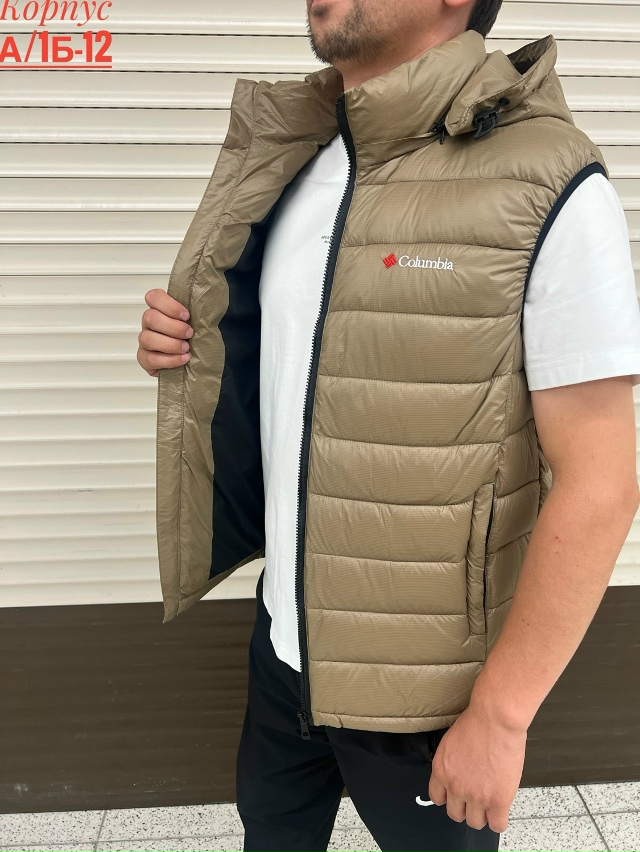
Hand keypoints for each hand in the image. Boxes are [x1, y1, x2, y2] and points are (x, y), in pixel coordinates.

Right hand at [137, 288, 192, 376]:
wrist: (192, 362)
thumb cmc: (194, 339)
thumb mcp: (199, 322)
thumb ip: (199, 312)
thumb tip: (211, 304)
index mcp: (160, 310)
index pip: (153, 297)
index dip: (169, 305)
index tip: (186, 315)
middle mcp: (149, 324)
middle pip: (150, 317)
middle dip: (173, 327)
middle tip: (189, 333)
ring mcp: (145, 342)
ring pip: (147, 338)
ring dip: (170, 344)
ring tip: (186, 348)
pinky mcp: (145, 359)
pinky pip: (150, 359)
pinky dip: (169, 360)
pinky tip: (183, 359)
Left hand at [428, 702, 526, 833]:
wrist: (495, 720)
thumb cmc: (476, 722)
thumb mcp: (451, 742)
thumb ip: (451, 762)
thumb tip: (459, 771)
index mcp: (441, 770)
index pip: (437, 797)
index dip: (449, 797)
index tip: (456, 795)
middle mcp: (455, 786)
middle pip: (455, 814)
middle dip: (465, 808)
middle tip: (475, 798)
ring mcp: (476, 796)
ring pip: (475, 822)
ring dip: (482, 814)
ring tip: (489, 802)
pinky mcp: (497, 800)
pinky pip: (497, 825)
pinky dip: (498, 820)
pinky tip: (501, 808)